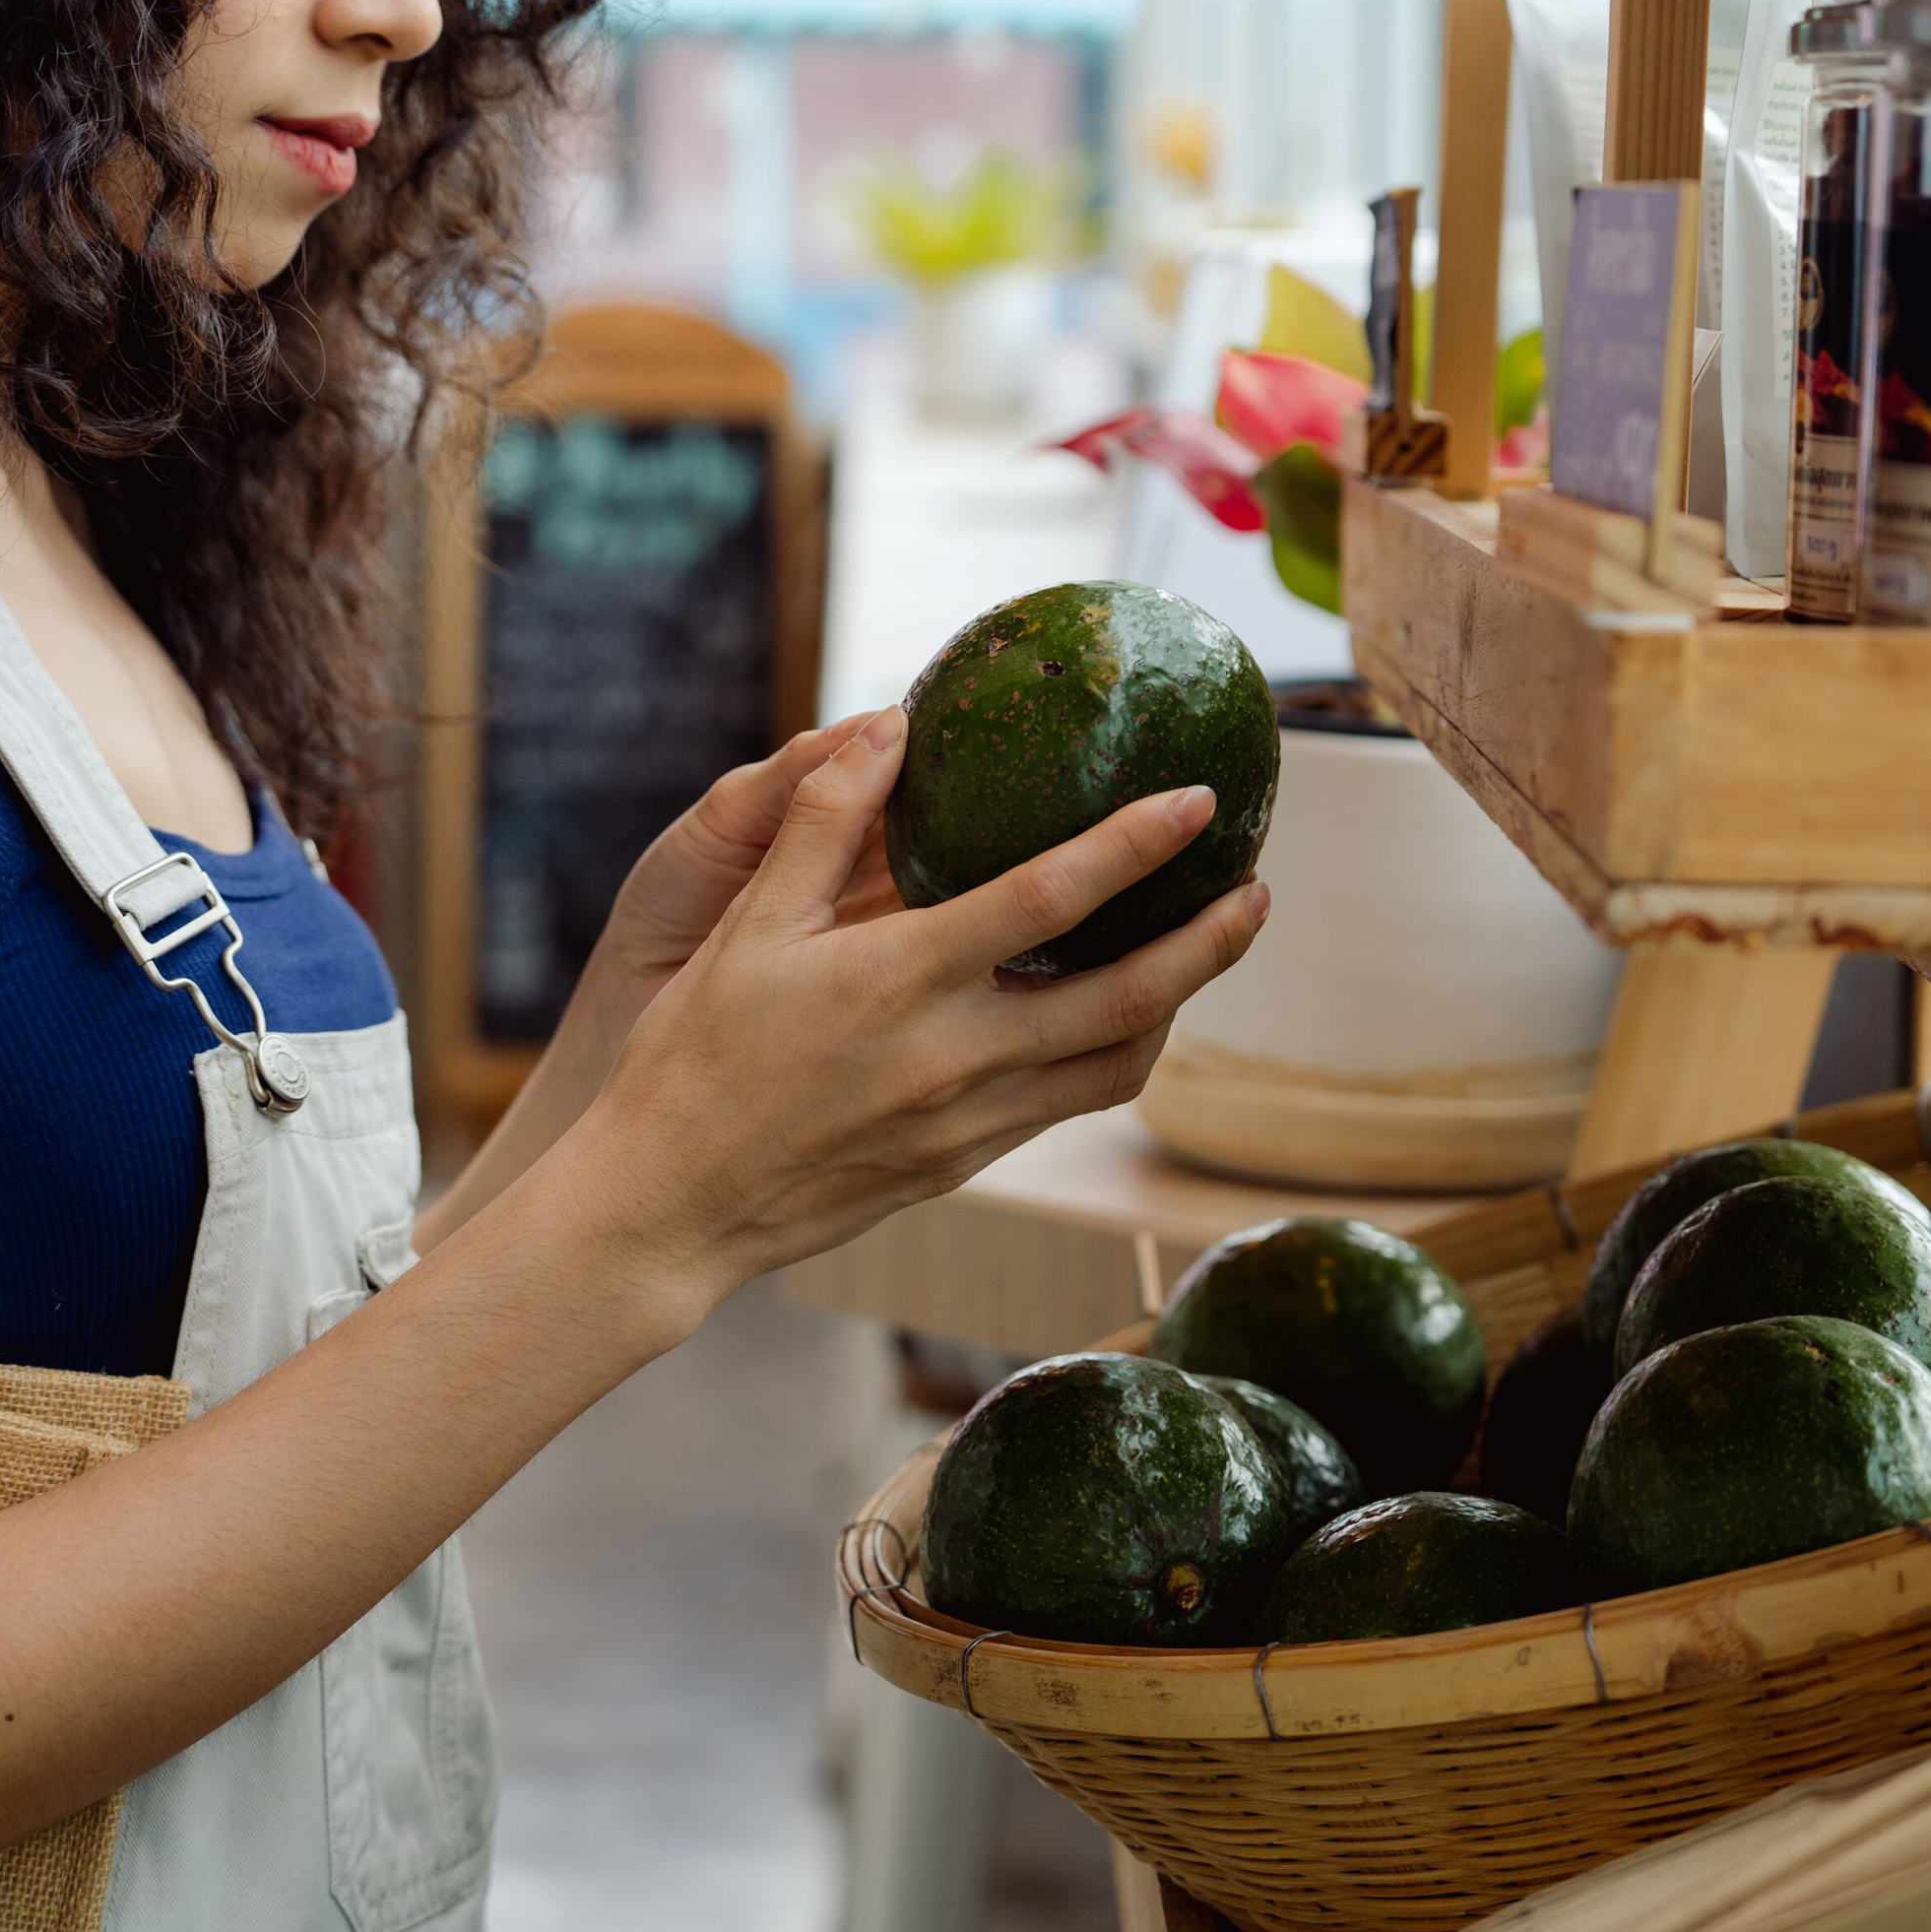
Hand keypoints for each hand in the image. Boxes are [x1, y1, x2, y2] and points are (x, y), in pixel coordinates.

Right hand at [556, 709, 1266, 1320]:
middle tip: (1258, 890)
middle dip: (1208, 942)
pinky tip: (1121, 1012)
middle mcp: (954, 1058)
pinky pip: (1068, 1102)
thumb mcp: (748, 925)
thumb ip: (823, 820)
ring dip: (1179, 1004)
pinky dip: (1116, 1052)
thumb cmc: (694, 1057)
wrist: (673, 1206)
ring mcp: (969, 1123)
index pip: (1049, 900)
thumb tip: (888, 725)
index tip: (1198, 798)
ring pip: (1117, 1064)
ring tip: (1207, 947)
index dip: (1134, 844)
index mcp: (900, 982)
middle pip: (1128, 998)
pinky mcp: (966, 1165)